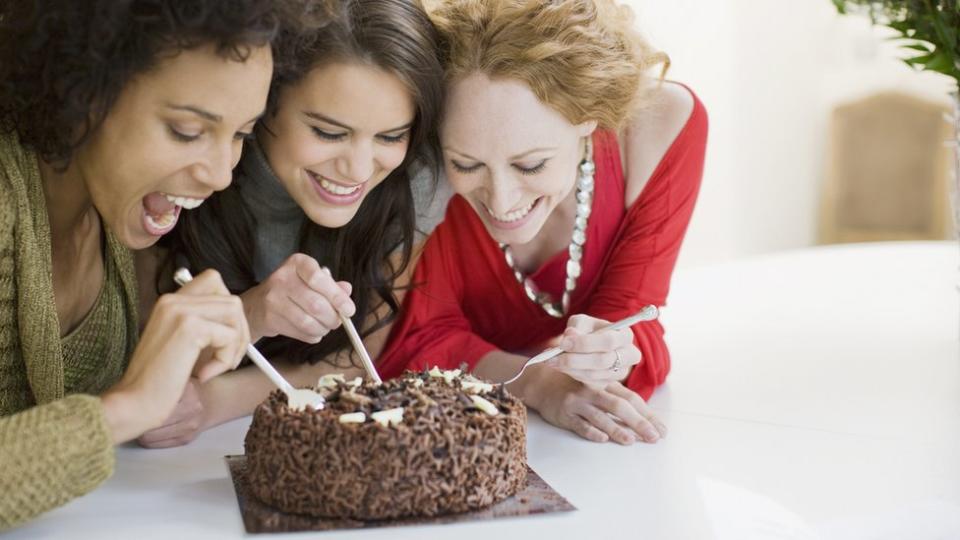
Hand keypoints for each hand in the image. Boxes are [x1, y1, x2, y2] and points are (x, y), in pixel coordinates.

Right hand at [101, 269, 249, 443]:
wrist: (134, 402)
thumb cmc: (158, 380)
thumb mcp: (180, 343)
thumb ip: (202, 324)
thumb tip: (239, 324)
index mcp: (170, 301)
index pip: (214, 282)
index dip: (228, 310)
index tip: (224, 339)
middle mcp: (173, 299)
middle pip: (231, 299)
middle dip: (239, 330)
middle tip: (226, 358)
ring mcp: (180, 310)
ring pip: (234, 313)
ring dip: (235, 344)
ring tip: (216, 367)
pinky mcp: (189, 327)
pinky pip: (229, 336)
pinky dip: (225, 359)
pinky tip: (204, 375)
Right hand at [241, 253, 353, 342]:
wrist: (256, 305)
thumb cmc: (290, 290)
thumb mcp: (310, 279)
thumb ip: (330, 284)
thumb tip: (347, 290)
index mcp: (297, 263)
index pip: (318, 278)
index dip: (337, 296)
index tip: (348, 310)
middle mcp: (282, 278)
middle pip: (316, 304)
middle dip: (333, 318)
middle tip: (338, 321)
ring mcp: (273, 299)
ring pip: (308, 322)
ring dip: (323, 329)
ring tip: (325, 327)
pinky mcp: (269, 318)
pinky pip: (300, 332)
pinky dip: (312, 335)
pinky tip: (312, 331)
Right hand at [525, 366, 666, 444]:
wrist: (541, 382)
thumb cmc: (575, 387)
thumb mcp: (597, 386)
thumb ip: (616, 398)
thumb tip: (643, 418)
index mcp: (605, 384)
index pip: (631, 398)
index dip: (648, 414)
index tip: (662, 429)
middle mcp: (592, 390)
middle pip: (619, 406)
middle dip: (639, 422)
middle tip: (654, 437)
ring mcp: (577, 402)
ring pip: (600, 416)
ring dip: (616, 428)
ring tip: (630, 440)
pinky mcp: (564, 413)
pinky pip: (579, 423)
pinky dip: (590, 431)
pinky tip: (602, 439)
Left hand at [548, 314, 640, 383]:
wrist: (589, 344)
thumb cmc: (587, 330)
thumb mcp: (582, 322)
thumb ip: (577, 326)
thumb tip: (570, 335)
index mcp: (625, 335)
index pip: (608, 341)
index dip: (585, 343)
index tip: (563, 342)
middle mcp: (628, 355)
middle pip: (602, 361)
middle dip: (575, 359)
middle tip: (553, 357)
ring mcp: (620, 372)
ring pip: (594, 374)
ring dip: (570, 368)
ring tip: (551, 361)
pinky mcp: (609, 383)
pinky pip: (589, 382)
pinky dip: (572, 374)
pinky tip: (559, 366)